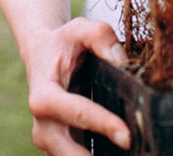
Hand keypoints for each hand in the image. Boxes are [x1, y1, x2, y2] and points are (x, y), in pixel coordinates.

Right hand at [25, 18, 130, 154]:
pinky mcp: (58, 149)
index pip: (75, 113)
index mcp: (44, 96)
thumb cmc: (62, 43)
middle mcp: (42, 125)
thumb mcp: (78, 29)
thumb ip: (100, 36)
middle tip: (131, 153)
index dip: (101, 124)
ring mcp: (48, 141)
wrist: (41, 56)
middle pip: (67, 153)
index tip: (126, 136)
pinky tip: (118, 154)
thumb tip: (122, 60)